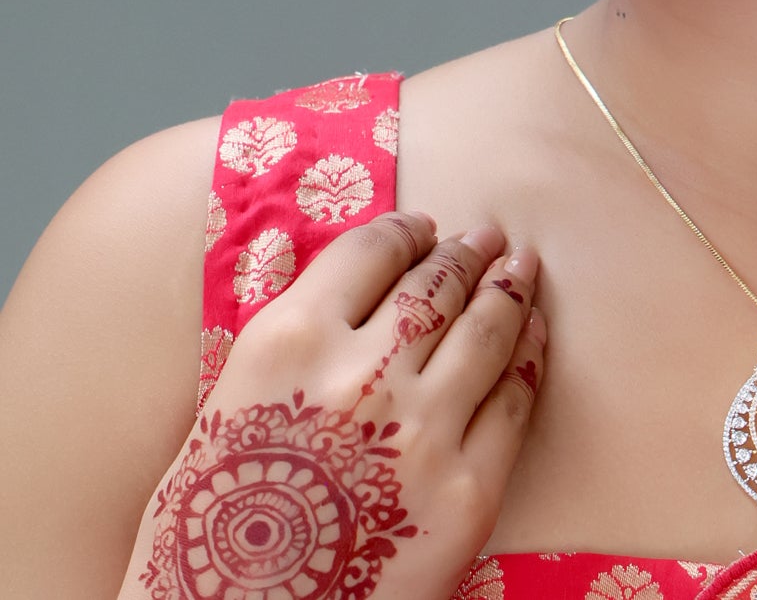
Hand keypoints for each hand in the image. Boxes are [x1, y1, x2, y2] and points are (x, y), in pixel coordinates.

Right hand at [119, 211, 545, 599]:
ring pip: (485, 329)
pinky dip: (528, 357)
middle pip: (436, 284)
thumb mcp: (225, 414)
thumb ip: (294, 352)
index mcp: (289, 343)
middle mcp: (362, 374)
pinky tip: (534, 336)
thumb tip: (352, 306)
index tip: (424, 227)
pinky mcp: (468, 492)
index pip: (370, 252)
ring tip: (521, 266)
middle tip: (487, 236)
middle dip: (467, 252)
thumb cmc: (211, 540)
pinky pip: (513, 403)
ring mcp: (423, 431)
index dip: (407, 232)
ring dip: (509, 288)